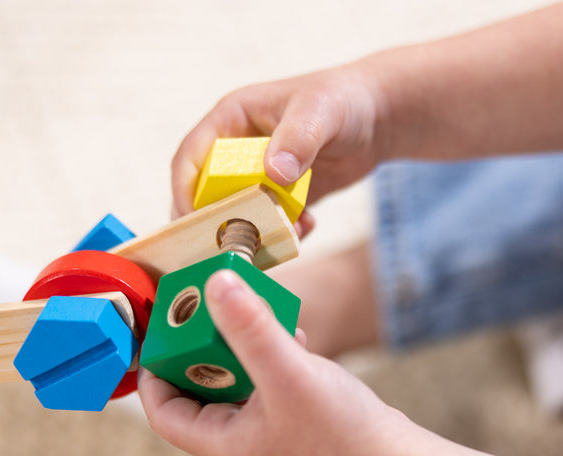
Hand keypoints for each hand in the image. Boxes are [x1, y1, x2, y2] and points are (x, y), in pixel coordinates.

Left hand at [138, 269, 408, 455]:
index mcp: (221, 445)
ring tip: (252, 316)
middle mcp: (236, 444)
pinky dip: (269, 358)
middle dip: (201, 349)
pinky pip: (263, 385)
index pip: (164, 412)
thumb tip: (216, 283)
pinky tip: (293, 336)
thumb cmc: (342, 433)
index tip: (162, 331)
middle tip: (208, 310)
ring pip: (233, 384)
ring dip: (240, 348)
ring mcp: (264, 436)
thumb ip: (250, 329)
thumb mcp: (289, 374)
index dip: (154, 371)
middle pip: (197, 391)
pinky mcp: (289, 424)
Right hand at [170, 60, 388, 231]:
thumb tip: (273, 174)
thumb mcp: (319, 112)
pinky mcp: (278, 198)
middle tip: (230, 247)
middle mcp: (237, 151)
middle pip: (207, 195)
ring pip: (238, 215)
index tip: (193, 223)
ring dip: (255, 232)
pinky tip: (307, 227)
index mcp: (231, 121)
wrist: (378, 118)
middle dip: (216, 223)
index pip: (190, 159)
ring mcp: (257, 177)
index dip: (184, 192)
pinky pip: (268, 224)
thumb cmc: (343, 100)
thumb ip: (297, 139)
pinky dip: (282, 234)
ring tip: (284, 235)